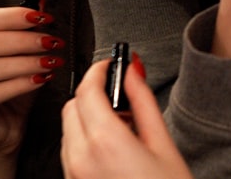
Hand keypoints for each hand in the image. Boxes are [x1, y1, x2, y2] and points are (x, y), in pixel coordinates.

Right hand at [0, 6, 63, 157]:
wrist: (3, 128)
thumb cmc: (10, 85)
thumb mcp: (21, 54)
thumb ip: (27, 29)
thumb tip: (41, 0)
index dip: (13, 16)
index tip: (45, 17)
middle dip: (21, 40)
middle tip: (52, 42)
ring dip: (23, 63)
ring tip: (50, 61)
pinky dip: (19, 85)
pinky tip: (41, 80)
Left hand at [61, 57, 192, 178]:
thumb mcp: (162, 142)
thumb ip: (142, 101)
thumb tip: (133, 72)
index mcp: (105, 142)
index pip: (87, 90)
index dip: (100, 70)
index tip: (112, 63)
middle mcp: (81, 158)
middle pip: (72, 106)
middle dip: (92, 92)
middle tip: (120, 91)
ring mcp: (74, 174)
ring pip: (68, 128)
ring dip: (87, 115)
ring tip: (122, 123)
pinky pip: (70, 150)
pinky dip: (85, 137)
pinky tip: (114, 145)